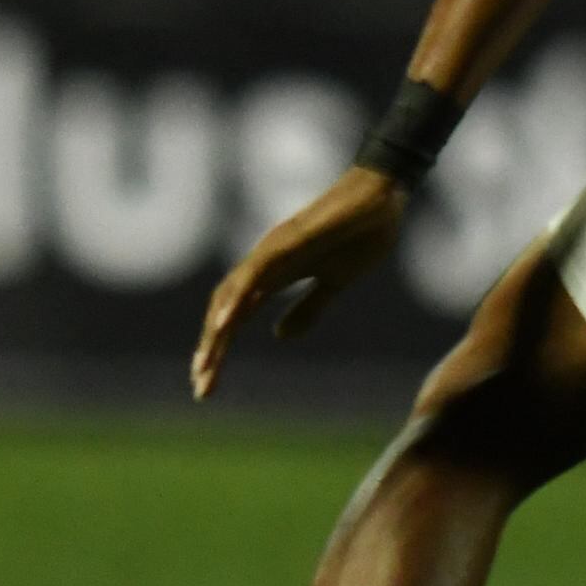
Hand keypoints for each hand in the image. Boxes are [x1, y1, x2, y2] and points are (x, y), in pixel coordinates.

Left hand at [194, 166, 409, 399]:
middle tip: (201, 389)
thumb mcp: (334, 284)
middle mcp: (263, 263)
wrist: (385, 196)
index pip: (235, 318)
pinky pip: (254, 274)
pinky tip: (222, 327)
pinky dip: (235, 300)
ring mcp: (272, 250)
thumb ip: (308, 307)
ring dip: (215, 333)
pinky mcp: (287, 242)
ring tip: (204, 368)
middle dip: (210, 351)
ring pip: (231, 296)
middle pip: (224, 311)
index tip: (210, 384)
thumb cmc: (362, 234)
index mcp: (273, 276)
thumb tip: (280, 336)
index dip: (220, 350)